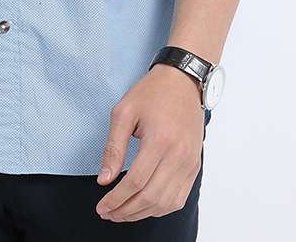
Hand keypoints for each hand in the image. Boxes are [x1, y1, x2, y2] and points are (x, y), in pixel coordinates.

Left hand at [95, 64, 204, 222]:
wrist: (183, 81)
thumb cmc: (152, 93)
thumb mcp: (124, 112)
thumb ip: (113, 147)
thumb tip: (104, 179)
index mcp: (159, 141)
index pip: (136, 182)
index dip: (116, 199)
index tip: (101, 207)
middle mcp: (178, 156)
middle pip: (151, 197)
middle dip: (126, 211)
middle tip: (108, 213)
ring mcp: (189, 163)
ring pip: (166, 203)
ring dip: (142, 214)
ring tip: (122, 213)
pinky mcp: (194, 166)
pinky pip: (179, 198)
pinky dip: (160, 209)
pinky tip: (144, 207)